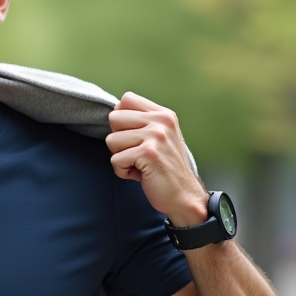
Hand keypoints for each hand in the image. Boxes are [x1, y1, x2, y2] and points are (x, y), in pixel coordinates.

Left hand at [106, 92, 205, 225]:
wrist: (184, 196)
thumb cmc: (166, 169)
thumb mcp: (160, 137)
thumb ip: (141, 123)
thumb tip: (113, 113)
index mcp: (163, 114)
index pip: (127, 99)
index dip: (120, 119)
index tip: (131, 135)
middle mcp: (161, 121)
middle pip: (114, 118)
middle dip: (118, 140)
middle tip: (136, 153)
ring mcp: (156, 136)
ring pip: (111, 140)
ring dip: (120, 157)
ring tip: (139, 164)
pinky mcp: (148, 153)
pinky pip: (115, 160)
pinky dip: (123, 172)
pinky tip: (140, 174)